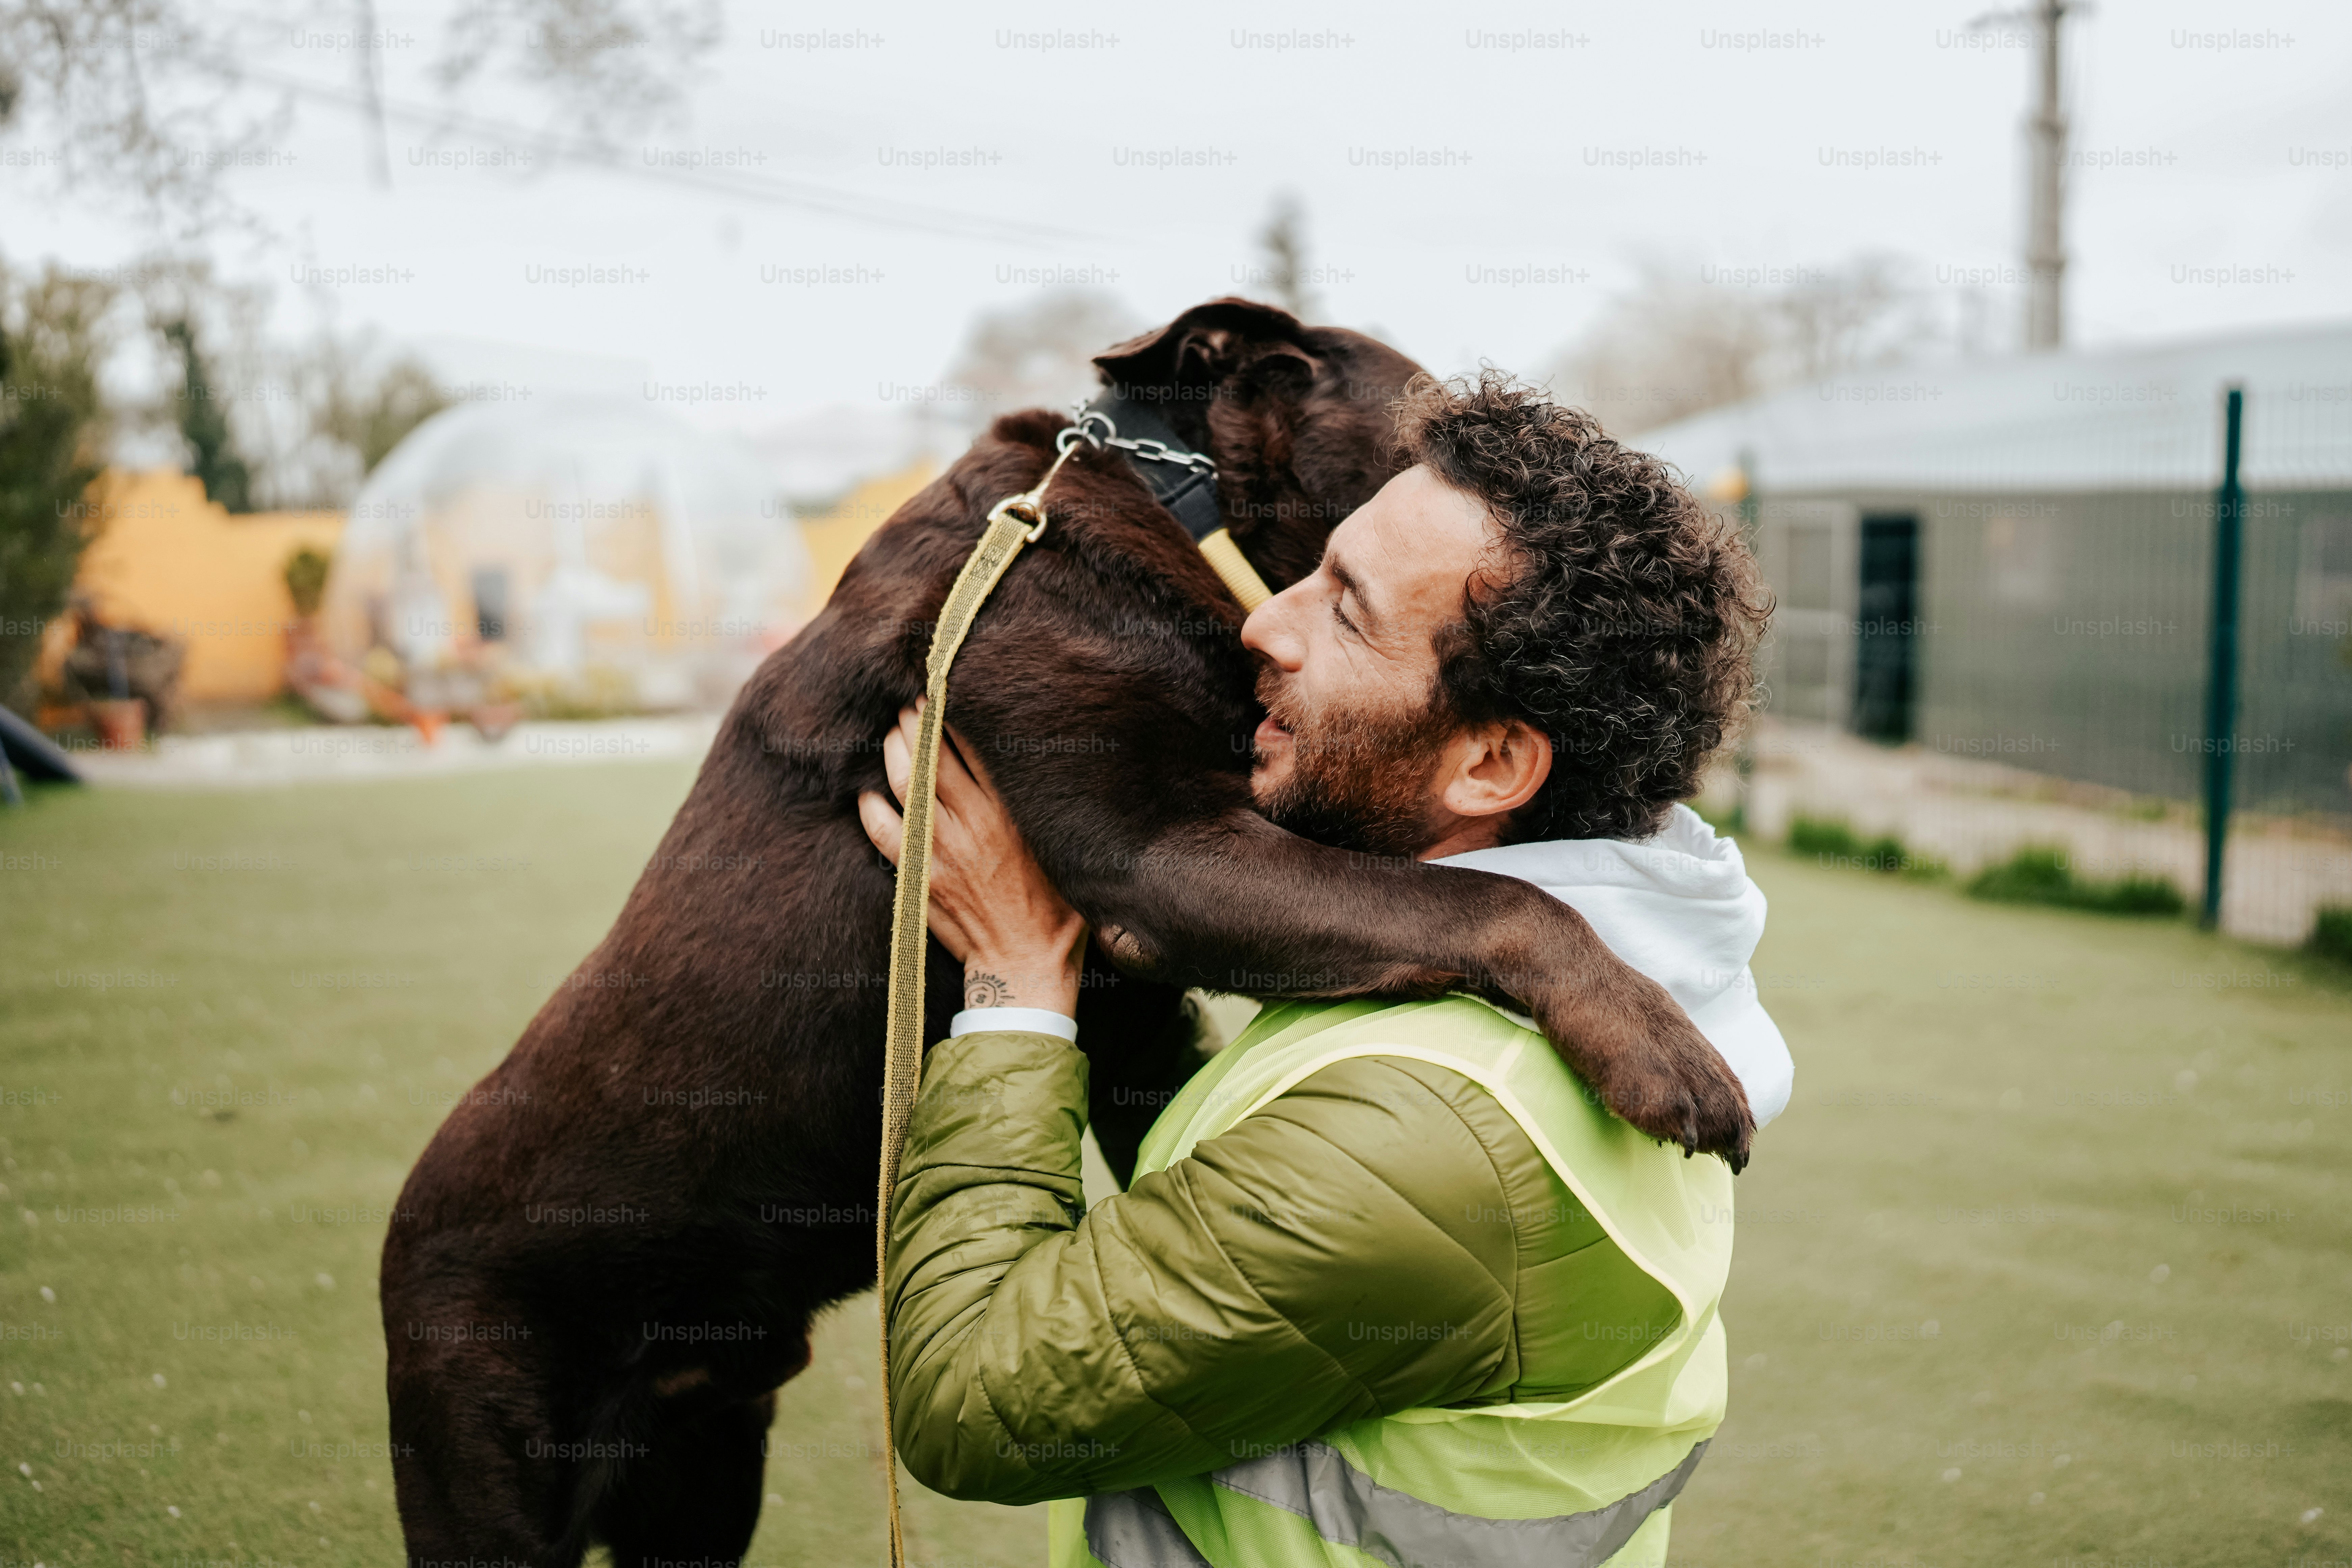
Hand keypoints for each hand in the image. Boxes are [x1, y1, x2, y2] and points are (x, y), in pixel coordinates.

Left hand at [858, 702, 1084, 1017]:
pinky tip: (867, 793)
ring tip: (893, 733)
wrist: (1025, 966)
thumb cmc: (1055, 909)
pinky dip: (871, 808)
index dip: (953, 714)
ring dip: (894, 752)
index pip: (975, 746)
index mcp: (1011, 814)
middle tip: (909, 705)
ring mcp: (942, 851)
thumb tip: (1030, 764)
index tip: (943, 692)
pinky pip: (884, 832)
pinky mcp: (920, 878)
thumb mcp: (1060, 848)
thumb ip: (1038, 808)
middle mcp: (974, 825)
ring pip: (906, 784)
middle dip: (915, 723)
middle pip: (933, 755)